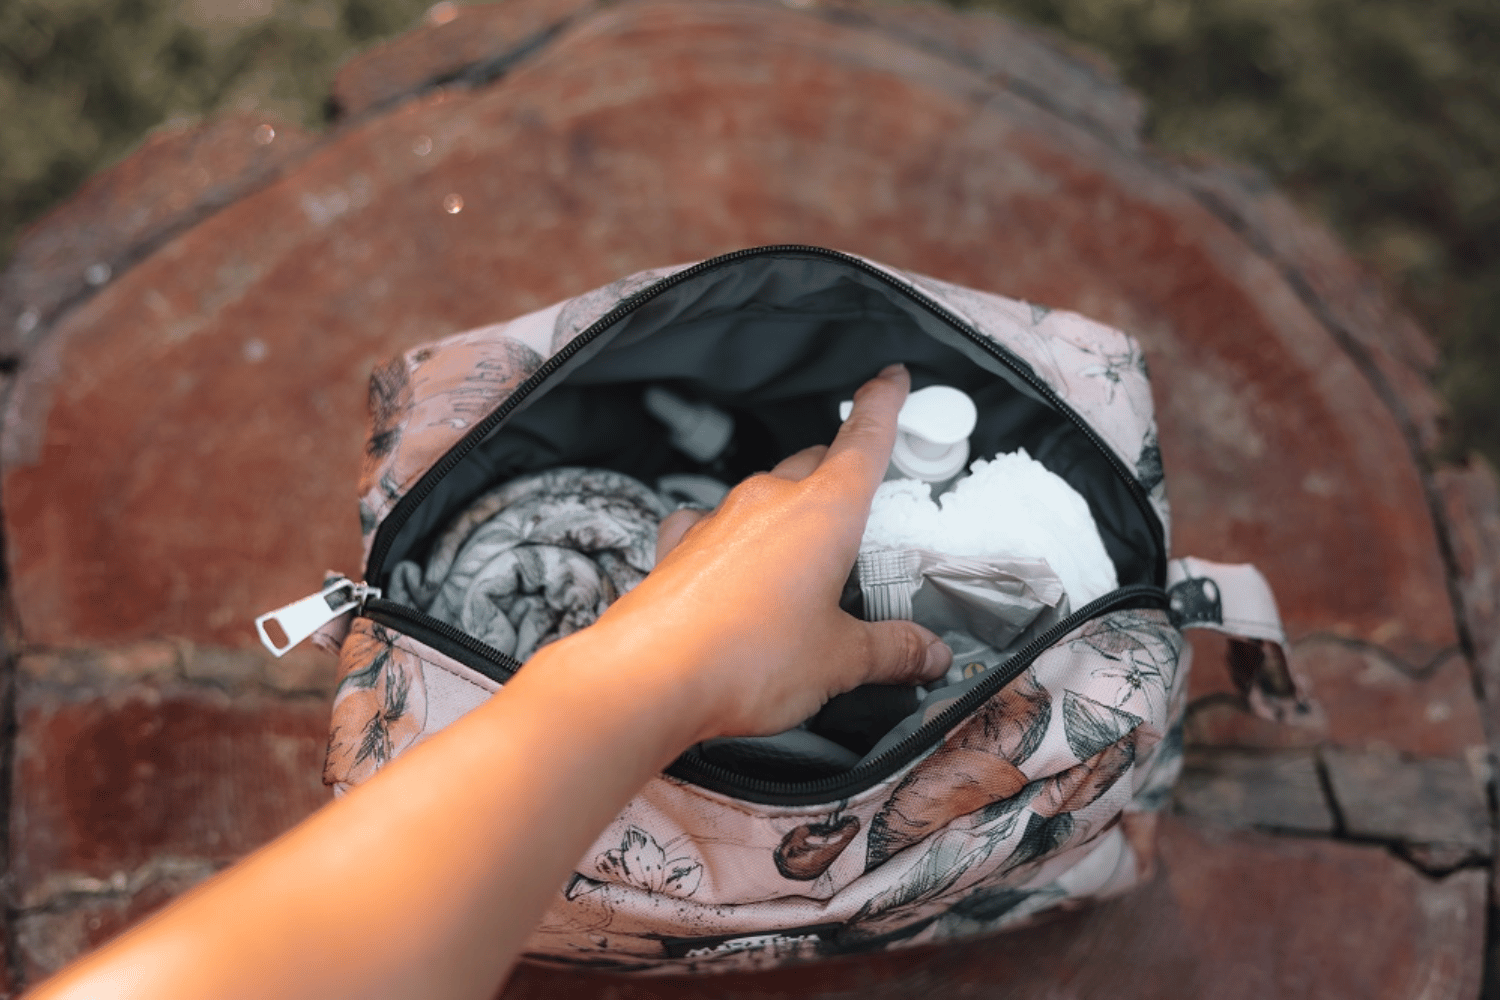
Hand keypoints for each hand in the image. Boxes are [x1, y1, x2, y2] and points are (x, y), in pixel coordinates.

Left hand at [585, 363, 952, 741]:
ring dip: (789, 516)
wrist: (650, 678)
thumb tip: (929, 653)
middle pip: (815, 466)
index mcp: (823, 511)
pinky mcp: (679, 547)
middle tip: (863, 520)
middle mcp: (769, 500)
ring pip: (766, 495)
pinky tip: (735, 569)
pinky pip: (711, 524)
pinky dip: (732, 539)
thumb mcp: (840, 661)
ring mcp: (719, 519)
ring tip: (805, 565)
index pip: (863, 439)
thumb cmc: (747, 659)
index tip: (892, 379)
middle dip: (840, 480)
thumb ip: (892, 650)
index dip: (884, 404)